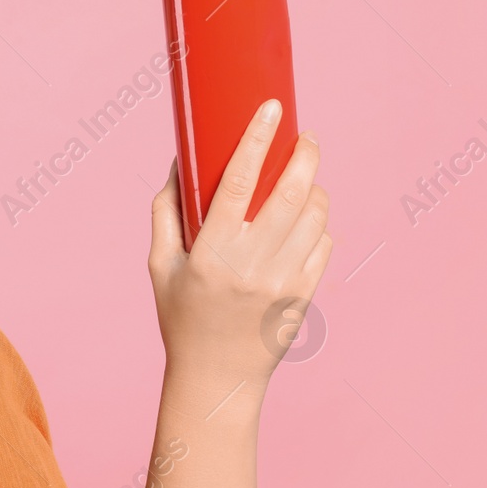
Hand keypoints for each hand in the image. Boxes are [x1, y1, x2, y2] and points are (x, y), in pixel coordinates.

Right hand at [147, 99, 332, 396]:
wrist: (218, 378)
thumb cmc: (183, 316)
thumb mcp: (161, 264)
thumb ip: (167, 210)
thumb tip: (180, 159)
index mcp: (212, 253)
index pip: (237, 182)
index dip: (256, 139)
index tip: (271, 109)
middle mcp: (251, 266)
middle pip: (290, 192)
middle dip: (305, 155)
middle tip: (306, 137)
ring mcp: (284, 282)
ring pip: (315, 215)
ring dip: (315, 188)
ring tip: (304, 180)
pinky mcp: (305, 296)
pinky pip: (324, 243)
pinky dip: (319, 224)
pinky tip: (306, 220)